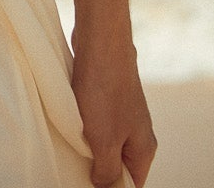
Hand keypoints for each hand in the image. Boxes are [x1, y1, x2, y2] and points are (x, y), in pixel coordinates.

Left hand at [71, 30, 156, 186]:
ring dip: (88, 146)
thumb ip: (108, 170)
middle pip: (118, 165)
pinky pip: (96, 122)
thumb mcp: (105, 140)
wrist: (101, 39)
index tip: (87, 183)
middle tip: (75, 166)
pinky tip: (70, 122)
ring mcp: (123, 113)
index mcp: (143, 149)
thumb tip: (104, 187)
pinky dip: (84, 126)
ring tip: (72, 143)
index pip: (131, 185)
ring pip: (105, 142)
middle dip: (97, 169)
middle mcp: (137, 132)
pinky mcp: (107, 97)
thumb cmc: (104, 89)